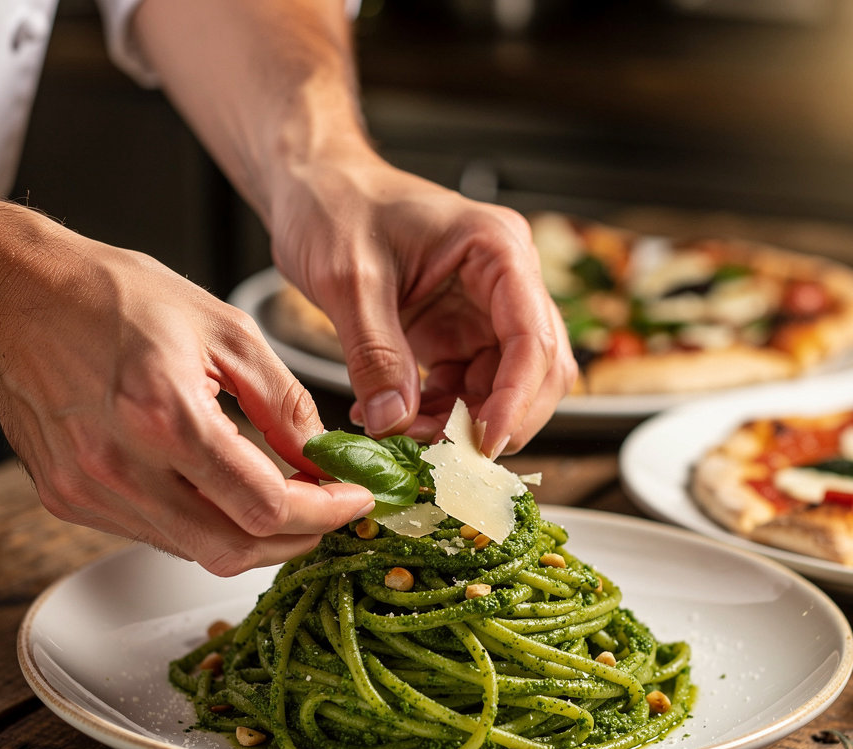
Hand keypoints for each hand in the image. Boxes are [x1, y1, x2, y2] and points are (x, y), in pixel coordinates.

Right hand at [0, 195, 373, 575]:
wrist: (19, 295)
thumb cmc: (116, 297)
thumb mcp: (225, 330)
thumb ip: (285, 403)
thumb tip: (325, 458)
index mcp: (165, 416)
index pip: (265, 507)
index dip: (324, 514)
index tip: (353, 500)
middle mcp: (121, 467)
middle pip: (234, 550)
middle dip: (297, 541)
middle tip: (327, 512)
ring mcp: (89, 492)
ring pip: (197, 551)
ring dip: (252, 534)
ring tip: (283, 499)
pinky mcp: (70, 501)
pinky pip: (157, 536)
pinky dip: (204, 524)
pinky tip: (222, 491)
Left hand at [269, 151, 576, 455]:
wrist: (313, 189)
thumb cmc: (334, 206)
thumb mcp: (347, 278)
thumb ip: (374, 352)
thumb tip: (394, 424)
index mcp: (496, 250)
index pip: (534, 336)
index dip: (518, 398)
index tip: (486, 443)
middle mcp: (504, 283)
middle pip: (538, 370)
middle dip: (499, 418)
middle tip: (447, 455)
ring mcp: (483, 312)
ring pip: (504, 389)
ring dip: (464, 425)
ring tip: (406, 438)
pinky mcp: (457, 335)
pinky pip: (465, 391)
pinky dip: (437, 417)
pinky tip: (394, 422)